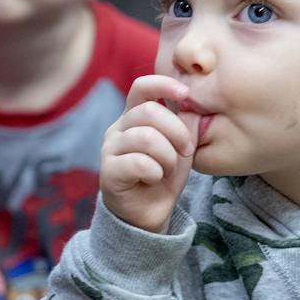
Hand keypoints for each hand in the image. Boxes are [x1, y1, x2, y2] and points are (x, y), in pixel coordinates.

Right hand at [101, 75, 197, 232]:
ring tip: (166, 170)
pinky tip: (153, 179)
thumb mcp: (182, 148)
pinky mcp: (108, 171)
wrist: (149, 215)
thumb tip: (192, 104)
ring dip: (167, 156)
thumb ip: (186, 125)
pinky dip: (155, 172)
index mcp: (135, 116)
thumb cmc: (164, 177)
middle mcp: (119, 128)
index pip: (142, 87)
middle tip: (186, 151)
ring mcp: (110, 148)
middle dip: (177, 131)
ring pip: (146, 137)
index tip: (186, 94)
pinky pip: (138, 162)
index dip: (163, 84)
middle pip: (149, 111)